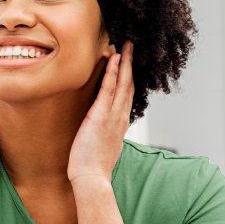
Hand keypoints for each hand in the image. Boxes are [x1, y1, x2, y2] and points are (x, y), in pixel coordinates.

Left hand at [67, 40, 133, 185]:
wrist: (91, 179)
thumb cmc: (93, 168)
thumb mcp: (103, 147)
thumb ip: (104, 135)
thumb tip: (100, 130)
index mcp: (120, 124)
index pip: (127, 95)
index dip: (129, 78)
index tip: (130, 64)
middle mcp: (120, 117)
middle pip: (129, 85)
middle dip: (131, 64)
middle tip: (132, 46)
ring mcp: (113, 116)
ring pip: (122, 83)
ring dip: (124, 62)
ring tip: (126, 45)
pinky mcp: (101, 116)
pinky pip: (108, 89)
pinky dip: (112, 73)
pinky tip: (113, 58)